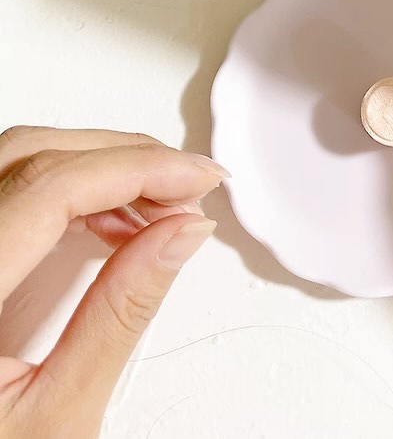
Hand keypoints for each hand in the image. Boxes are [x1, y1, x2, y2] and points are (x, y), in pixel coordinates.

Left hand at [0, 127, 228, 438]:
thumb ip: (120, 315)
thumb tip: (180, 234)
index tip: (198, 177)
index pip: (51, 189)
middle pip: (34, 157)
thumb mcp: (56, 417)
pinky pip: (11, 188)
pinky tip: (112, 219)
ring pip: (20, 160)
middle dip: (126, 158)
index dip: (138, 168)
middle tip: (189, 186)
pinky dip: (71, 189)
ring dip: (101, 167)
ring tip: (161, 205)